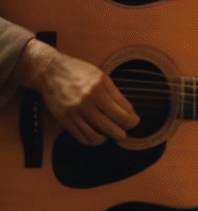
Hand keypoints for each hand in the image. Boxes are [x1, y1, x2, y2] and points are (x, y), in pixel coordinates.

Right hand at [18, 38, 137, 145]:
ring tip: (110, 133)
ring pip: (97, 137)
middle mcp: (86, 102)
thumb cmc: (78, 72)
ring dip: (107, 138)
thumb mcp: (102, 77)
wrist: (49, 70)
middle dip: (123, 133)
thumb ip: (116, 95)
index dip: (133, 121)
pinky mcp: (63, 119)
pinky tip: (97, 135)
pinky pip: (82, 137)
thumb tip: (130, 113)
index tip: (134, 121)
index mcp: (98, 90)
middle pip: (112, 128)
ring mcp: (73, 112)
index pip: (123, 114)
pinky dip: (93, 140)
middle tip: (125, 131)